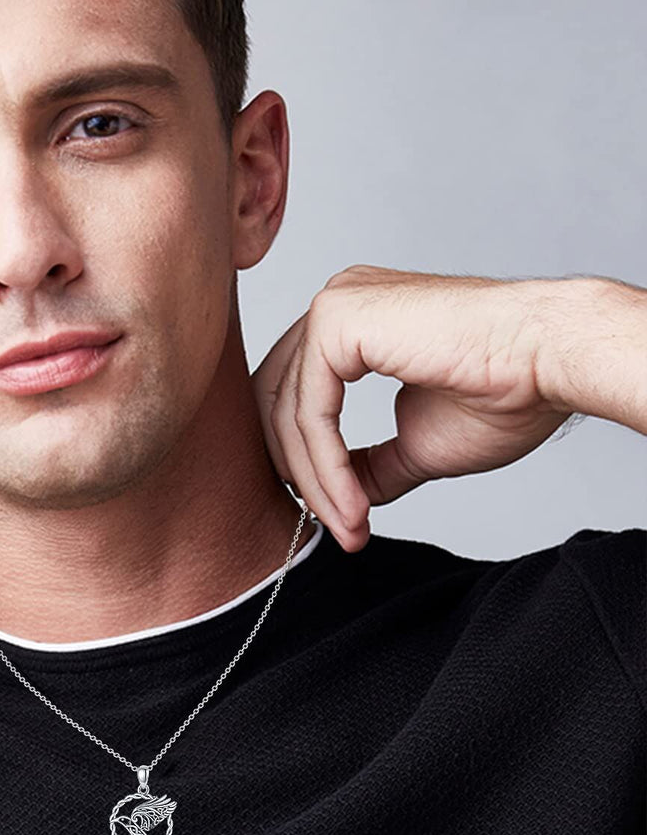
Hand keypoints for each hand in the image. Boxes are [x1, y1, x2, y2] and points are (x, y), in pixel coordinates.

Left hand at [251, 265, 572, 550]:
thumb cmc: (509, 390)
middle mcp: (338, 305)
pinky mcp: (336, 321)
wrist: (552, 362)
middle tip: (335, 529)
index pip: (299, 396)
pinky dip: (325, 465)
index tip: (336, 515)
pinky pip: (311, 411)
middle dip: (303, 475)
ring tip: (348, 527)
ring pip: (292, 413)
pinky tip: (350, 503)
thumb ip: (373, 463)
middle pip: (282, 403)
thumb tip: (345, 495)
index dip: (307, 461)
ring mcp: (334, 306)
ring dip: (317, 481)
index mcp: (354, 321)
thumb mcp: (419, 442)